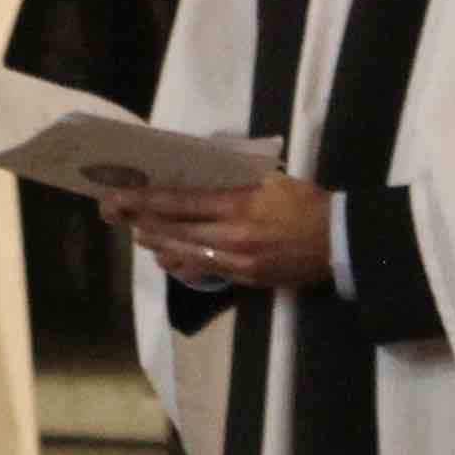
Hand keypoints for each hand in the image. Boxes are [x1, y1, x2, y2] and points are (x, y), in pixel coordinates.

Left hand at [105, 173, 333, 292]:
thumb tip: (204, 176)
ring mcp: (236, 260)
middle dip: (141, 221)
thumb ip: (237, 181)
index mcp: (239, 205)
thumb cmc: (308, 204)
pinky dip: (181, 262)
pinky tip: (167, 255)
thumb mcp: (273, 181)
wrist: (341, 242)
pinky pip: (203, 270)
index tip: (121, 196)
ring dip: (157, 242)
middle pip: (174, 229)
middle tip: (114, 214)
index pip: (180, 202)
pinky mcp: (244, 277)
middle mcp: (231, 235)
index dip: (147, 200)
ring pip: (184, 252)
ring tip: (137, 233)